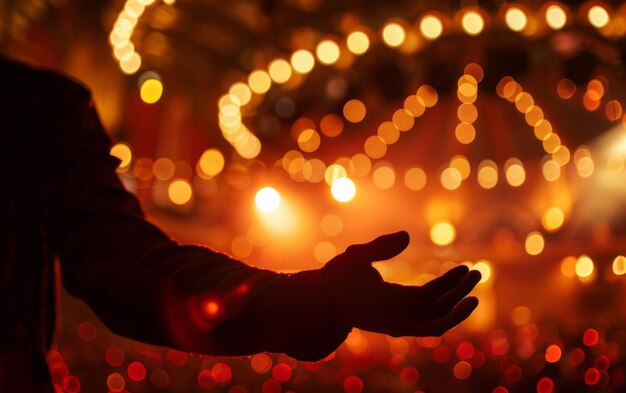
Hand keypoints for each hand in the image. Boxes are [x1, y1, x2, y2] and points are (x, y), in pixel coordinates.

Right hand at [319, 231, 480, 336]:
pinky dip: (446, 316)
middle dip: (459, 293)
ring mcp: (397, 327)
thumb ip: (378, 247)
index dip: (448, 284)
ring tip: (474, 287)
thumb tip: (406, 235)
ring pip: (436, 323)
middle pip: (436, 312)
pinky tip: (456, 299)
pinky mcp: (399, 328)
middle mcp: (394, 320)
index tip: (465, 267)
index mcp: (384, 304)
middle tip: (478, 271)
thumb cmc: (337, 277)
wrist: (324, 304)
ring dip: (457, 307)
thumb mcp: (353, 256)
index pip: (425, 298)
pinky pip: (429, 327)